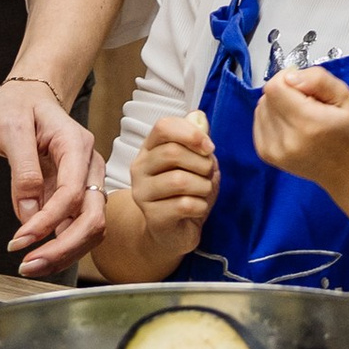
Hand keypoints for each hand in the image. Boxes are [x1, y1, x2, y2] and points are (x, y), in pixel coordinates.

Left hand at [0, 77, 108, 278]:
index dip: (48, 222)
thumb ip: (23, 171)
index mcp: (76, 145)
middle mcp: (89, 166)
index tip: (19, 241)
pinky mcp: (76, 193)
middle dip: (63, 248)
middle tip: (28, 265)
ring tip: (30, 265)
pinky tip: (38, 255)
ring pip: (90, 228)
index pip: (72, 193)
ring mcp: (86, 181)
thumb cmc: (16, 105)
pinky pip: (77, 225)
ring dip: (64, 253)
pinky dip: (61, 245)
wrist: (25, 95)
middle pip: (92, 218)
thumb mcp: (10, 128)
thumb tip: (29, 214)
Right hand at [127, 110, 218, 260]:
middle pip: (172, 152)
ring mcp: (142, 193)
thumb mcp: (196, 163)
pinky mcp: (152, 217)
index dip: (191, 133)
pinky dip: (201, 206)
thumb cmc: (186, 194)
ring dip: (203, 186)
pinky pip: (185, 205)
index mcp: (149, 149)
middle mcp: (139, 168)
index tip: (209, 147)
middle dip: (201, 163)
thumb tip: (198, 116)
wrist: (173, 232)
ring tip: (204, 192)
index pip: (163, 127)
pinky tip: (198, 208)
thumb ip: (197, 140)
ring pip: (179, 180)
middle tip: (208, 173)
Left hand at [249, 65, 348, 194]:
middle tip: (307, 104)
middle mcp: (287, 140)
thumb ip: (318, 79)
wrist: (347, 169)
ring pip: (261, 107)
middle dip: (285, 92)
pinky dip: (272, 118)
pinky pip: (259, 121)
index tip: (304, 87)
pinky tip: (291, 125)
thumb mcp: (345, 97)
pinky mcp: (267, 154)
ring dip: (277, 105)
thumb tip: (290, 76)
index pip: (275, 87)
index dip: (288, 78)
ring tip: (300, 116)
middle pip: (267, 96)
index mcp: (308, 123)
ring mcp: (274, 150)